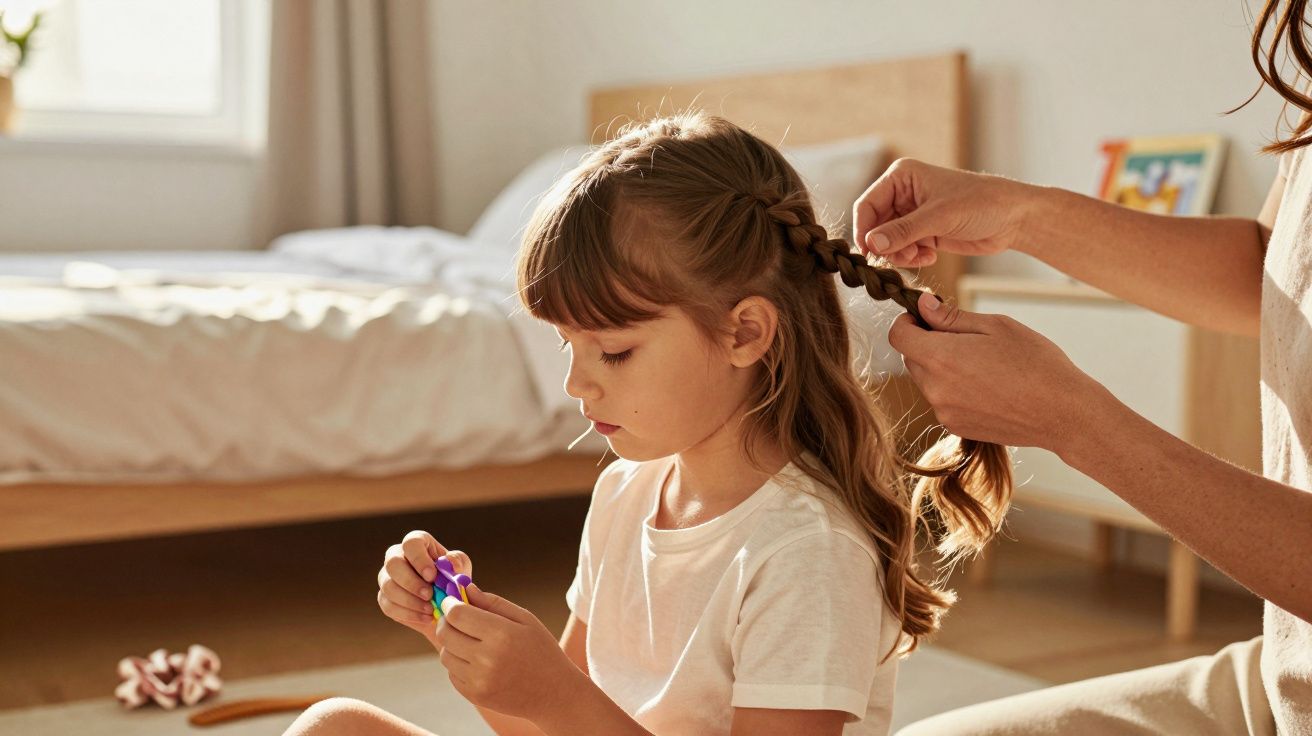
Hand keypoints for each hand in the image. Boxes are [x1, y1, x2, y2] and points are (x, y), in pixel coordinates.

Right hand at [376, 530, 472, 637]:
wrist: (445, 605)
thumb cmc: (451, 578)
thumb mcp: (461, 567)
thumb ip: (457, 561)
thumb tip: (450, 562)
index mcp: (417, 543)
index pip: (411, 543)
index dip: (419, 559)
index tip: (432, 576)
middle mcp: (396, 556)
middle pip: (393, 564)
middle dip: (411, 582)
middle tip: (429, 595)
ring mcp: (387, 577)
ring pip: (388, 587)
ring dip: (410, 601)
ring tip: (431, 609)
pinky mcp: (384, 598)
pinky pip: (389, 606)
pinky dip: (409, 614)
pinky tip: (426, 617)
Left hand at [434, 584, 585, 723]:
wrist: (554, 693)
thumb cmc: (542, 650)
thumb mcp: (526, 619)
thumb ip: (493, 602)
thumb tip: (466, 588)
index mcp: (502, 634)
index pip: (457, 614)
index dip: (451, 605)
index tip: (453, 602)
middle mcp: (487, 659)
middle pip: (445, 633)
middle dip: (446, 622)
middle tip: (457, 619)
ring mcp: (479, 680)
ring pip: (445, 654)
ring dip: (452, 644)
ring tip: (471, 642)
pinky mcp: (475, 696)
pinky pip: (452, 674)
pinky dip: (458, 664)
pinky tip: (476, 661)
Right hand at [853, 158, 1039, 266]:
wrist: (1012, 218)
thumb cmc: (980, 203)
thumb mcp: (940, 216)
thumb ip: (904, 231)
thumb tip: (872, 244)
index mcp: (901, 177)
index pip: (867, 205)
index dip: (864, 230)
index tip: (869, 253)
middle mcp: (902, 194)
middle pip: (874, 226)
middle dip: (885, 246)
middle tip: (901, 258)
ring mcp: (912, 215)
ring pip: (887, 242)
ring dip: (899, 254)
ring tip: (920, 257)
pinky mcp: (922, 232)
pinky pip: (902, 250)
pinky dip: (911, 258)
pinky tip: (930, 256)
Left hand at [888, 292, 1109, 454]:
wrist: (1063, 413)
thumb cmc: (1035, 362)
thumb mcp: (996, 326)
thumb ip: (951, 317)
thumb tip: (923, 305)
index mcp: (941, 358)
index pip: (898, 336)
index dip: (907, 322)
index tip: (926, 317)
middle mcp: (935, 388)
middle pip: (911, 359)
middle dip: (927, 344)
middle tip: (964, 338)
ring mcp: (943, 412)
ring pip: (927, 381)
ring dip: (942, 368)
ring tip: (983, 364)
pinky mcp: (956, 427)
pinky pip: (943, 401)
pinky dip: (954, 389)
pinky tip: (987, 386)